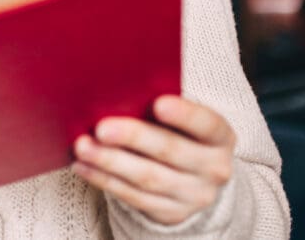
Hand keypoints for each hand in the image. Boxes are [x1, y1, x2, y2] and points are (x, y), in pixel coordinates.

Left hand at [72, 95, 234, 225]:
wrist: (196, 178)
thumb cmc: (180, 133)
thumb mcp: (184, 120)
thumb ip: (162, 105)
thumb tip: (120, 91)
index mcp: (220, 137)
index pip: (207, 124)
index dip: (184, 114)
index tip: (158, 103)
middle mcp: (214, 169)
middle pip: (170, 151)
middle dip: (133, 138)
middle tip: (101, 127)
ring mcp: (194, 196)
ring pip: (147, 178)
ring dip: (110, 162)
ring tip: (83, 147)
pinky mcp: (171, 213)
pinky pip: (133, 197)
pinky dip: (105, 180)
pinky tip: (84, 166)